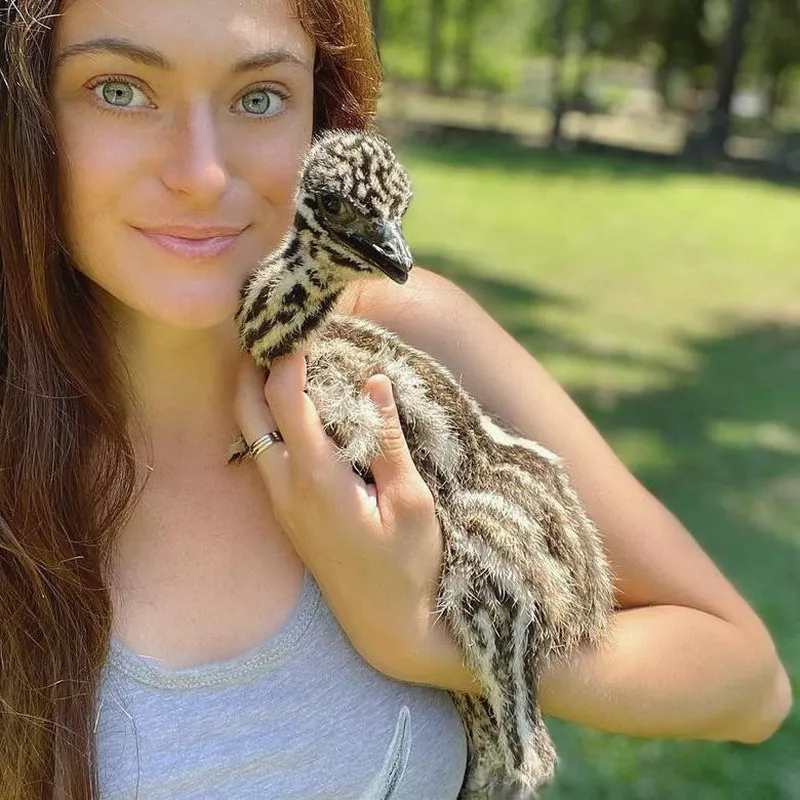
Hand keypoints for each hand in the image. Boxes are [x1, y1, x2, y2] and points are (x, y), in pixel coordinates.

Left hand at [233, 349, 447, 681]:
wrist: (387, 627)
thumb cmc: (409, 567)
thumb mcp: (412, 502)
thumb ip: (388, 440)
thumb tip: (374, 381)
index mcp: (318, 481)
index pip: (288, 402)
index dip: (287, 358)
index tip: (297, 323)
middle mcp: (286, 489)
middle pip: (247, 412)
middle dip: (250, 365)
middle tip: (272, 328)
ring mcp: (281, 503)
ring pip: (249, 431)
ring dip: (256, 390)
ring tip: (280, 355)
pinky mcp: (287, 514)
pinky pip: (263, 452)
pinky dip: (268, 417)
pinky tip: (293, 404)